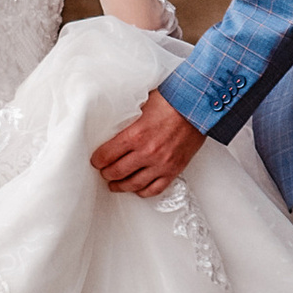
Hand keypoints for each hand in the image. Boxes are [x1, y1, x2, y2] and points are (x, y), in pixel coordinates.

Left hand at [90, 90, 204, 198]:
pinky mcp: (174, 169)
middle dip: (107, 173)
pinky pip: (155, 189)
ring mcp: (161, 163)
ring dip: (121, 186)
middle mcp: (147, 152)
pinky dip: (143, 191)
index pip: (106, 155)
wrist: (196, 106)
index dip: (97, 160)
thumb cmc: (171, 101)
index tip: (96, 161)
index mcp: (135, 134)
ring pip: (134, 184)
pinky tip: (137, 189)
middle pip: (117, 172)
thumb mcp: (141, 104)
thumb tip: (112, 123)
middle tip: (104, 172)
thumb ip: (127, 118)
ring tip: (115, 184)